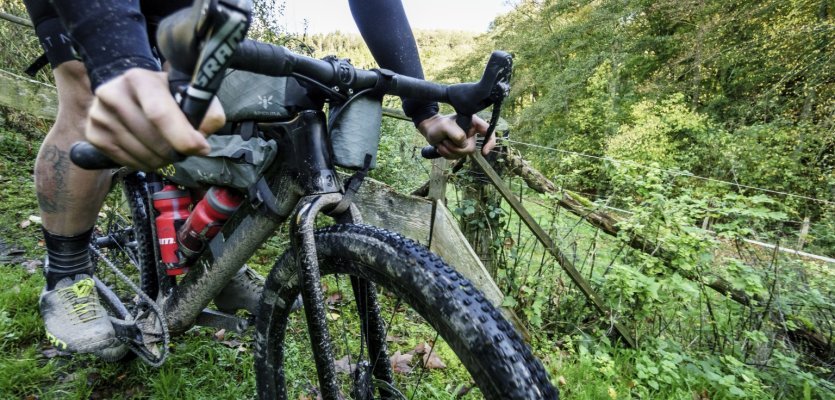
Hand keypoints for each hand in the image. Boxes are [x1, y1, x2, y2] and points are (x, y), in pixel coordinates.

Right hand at [85, 68, 224, 170]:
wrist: (130, 94)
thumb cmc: (166, 96)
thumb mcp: (188, 94)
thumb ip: (206, 112)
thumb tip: (203, 135)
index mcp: (139, 79)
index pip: (159, 113)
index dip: (183, 136)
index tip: (201, 148)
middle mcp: (113, 93)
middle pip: (153, 139)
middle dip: (176, 151)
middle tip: (184, 149)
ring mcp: (99, 115)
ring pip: (142, 154)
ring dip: (163, 160)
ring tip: (168, 151)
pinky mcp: (94, 135)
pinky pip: (128, 162)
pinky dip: (146, 164)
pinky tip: (151, 153)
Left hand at [417, 114, 495, 159]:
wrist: (429, 129)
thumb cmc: (438, 125)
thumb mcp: (446, 127)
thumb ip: (457, 135)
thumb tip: (464, 145)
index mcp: (472, 123)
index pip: (488, 131)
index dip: (490, 142)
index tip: (484, 152)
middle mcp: (470, 133)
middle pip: (471, 149)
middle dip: (456, 148)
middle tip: (445, 141)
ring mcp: (464, 142)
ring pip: (462, 154)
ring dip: (449, 151)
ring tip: (442, 142)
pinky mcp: (458, 149)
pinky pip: (456, 157)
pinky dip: (447, 154)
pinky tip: (441, 147)